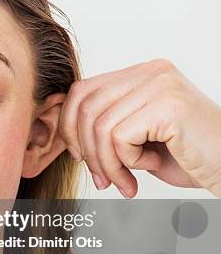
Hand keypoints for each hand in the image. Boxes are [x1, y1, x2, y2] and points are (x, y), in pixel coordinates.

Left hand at [59, 58, 220, 197]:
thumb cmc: (187, 156)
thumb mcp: (136, 136)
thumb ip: (106, 126)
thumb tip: (66, 133)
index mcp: (141, 74)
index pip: (83, 90)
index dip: (70, 126)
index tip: (80, 156)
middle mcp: (151, 71)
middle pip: (86, 107)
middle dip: (86, 150)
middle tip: (101, 179)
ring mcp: (161, 85)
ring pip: (100, 126)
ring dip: (106, 163)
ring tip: (123, 181)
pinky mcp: (168, 105)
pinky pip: (119, 137)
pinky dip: (126, 162)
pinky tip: (148, 169)